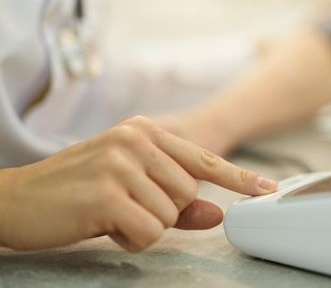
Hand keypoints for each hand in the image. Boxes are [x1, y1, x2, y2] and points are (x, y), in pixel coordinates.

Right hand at [0, 116, 276, 251]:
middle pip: (189, 193)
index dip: (238, 177)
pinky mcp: (108, 192)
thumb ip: (178, 201)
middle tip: (122, 205)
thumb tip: (217, 213)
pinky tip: (101, 224)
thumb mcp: (130, 188)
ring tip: (108, 212)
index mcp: (144, 131)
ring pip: (171, 214)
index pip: (203, 158)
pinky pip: (149, 231)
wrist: (15, 199)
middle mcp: (136, 139)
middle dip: (162, 210)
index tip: (267, 189)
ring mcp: (122, 163)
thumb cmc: (77, 191)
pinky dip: (130, 238)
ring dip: (144, 225)